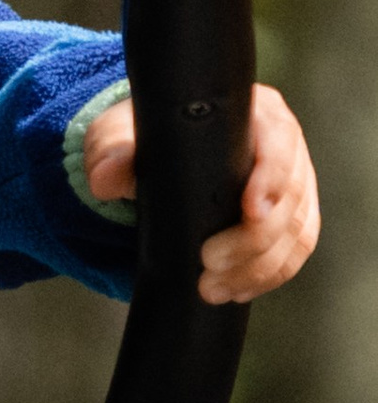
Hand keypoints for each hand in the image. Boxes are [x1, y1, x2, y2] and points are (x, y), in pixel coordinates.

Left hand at [78, 83, 318, 301]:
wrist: (159, 157)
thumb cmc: (148, 134)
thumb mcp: (122, 132)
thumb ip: (112, 149)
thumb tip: (106, 177)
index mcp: (255, 112)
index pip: (279, 142)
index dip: (272, 178)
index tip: (250, 211)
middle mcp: (283, 146)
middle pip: (290, 198)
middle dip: (254, 240)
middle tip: (210, 263)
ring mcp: (293, 185)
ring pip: (295, 233)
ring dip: (259, 267)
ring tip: (215, 287)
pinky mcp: (291, 219)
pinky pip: (293, 253)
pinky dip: (267, 276)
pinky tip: (237, 290)